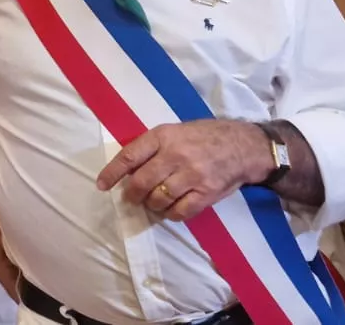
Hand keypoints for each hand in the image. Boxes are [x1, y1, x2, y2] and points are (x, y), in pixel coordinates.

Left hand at [96, 119, 269, 221]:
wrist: (243, 145)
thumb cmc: (204, 137)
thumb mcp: (176, 131)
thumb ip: (153, 147)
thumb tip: (128, 170)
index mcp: (164, 136)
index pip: (130, 156)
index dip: (112, 173)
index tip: (101, 185)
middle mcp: (176, 155)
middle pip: (142, 182)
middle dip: (132, 195)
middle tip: (133, 198)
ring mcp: (192, 175)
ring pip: (158, 199)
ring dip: (152, 204)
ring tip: (155, 201)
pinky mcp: (206, 193)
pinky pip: (180, 212)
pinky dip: (171, 214)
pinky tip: (172, 209)